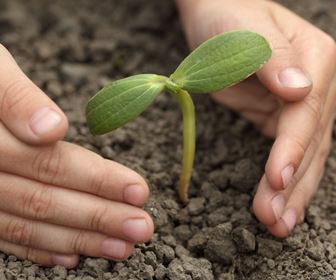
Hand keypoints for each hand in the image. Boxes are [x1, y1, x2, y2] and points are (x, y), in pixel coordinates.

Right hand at [0, 44, 152, 266]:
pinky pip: (6, 235)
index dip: (97, 180)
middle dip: (98, 217)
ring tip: (121, 248)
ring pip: (29, 224)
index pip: (51, 164)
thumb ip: (17, 99)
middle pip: (45, 200)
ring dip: (78, 240)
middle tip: (141, 228)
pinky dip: (40, 248)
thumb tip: (49, 128)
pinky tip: (72, 258)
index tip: (140, 191)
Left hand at [177, 0, 335, 236]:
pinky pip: (285, 153)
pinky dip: (281, 180)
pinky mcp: (279, 116)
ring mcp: (300, 104)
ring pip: (302, 156)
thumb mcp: (245, 30)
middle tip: (274, 221)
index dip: (292, 149)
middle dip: (292, 184)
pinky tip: (277, 203)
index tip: (276, 180)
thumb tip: (301, 90)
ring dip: (291, 193)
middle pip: (309, 143)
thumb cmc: (228, 16)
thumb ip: (272, 58)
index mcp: (314, 61)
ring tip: (278, 225)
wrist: (217, 14)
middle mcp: (316, 85)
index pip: (306, 114)